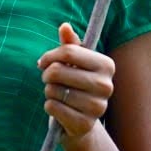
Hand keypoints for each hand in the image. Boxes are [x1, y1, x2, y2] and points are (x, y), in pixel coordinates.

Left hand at [38, 22, 114, 139]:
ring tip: (57, 94)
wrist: (81, 120)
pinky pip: (53, 107)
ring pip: (54, 90)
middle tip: (49, 80)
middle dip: (47, 75)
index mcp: (107, 65)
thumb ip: (69, 44)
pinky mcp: (85, 124)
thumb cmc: (75, 84)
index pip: (69, 51)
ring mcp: (98, 107)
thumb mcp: (73, 62)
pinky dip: (49, 106)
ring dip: (49, 92)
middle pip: (58, 70)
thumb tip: (64, 26)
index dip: (50, 55)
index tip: (42, 62)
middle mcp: (107, 86)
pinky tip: (58, 108)